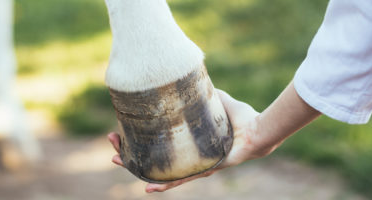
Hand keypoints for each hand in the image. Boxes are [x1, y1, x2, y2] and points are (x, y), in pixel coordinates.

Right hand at [107, 89, 262, 192]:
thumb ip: (205, 94)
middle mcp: (189, 155)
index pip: (160, 141)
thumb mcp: (219, 100)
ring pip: (161, 171)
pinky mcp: (203, 170)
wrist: (258, 131)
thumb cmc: (243, 117)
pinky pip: (181, 180)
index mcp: (189, 141)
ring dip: (138, 168)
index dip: (141, 137)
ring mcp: (195, 165)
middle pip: (154, 158)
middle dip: (131, 152)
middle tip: (113, 144)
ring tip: (118, 161)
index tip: (123, 128)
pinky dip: (164, 186)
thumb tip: (191, 78)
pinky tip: (147, 188)